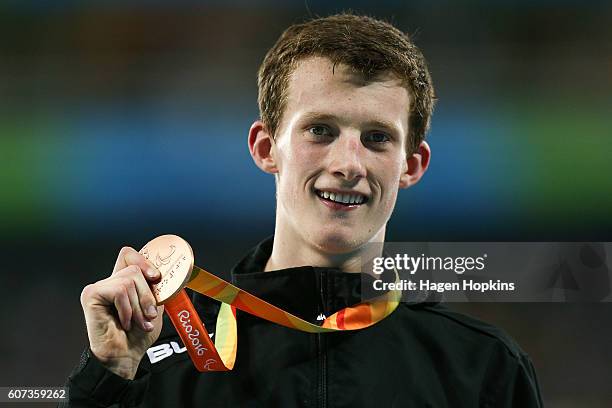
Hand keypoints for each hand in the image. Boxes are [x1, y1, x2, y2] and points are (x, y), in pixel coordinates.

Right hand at [80, 246, 163, 378]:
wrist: (125, 357)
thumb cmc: (138, 335)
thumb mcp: (155, 306)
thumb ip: (156, 288)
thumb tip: (165, 274)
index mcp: (123, 282)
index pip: (129, 255)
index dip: (144, 261)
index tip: (156, 277)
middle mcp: (109, 282)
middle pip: (134, 269)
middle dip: (147, 295)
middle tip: (149, 315)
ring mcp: (98, 287)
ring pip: (128, 281)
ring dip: (139, 306)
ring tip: (138, 322)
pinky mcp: (91, 295)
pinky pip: (119, 291)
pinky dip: (127, 309)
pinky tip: (124, 323)